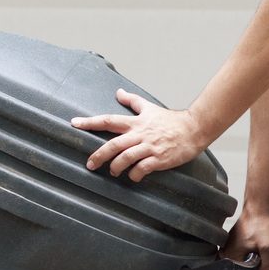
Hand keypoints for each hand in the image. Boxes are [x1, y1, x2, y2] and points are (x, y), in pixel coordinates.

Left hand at [70, 89, 207, 182]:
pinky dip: (135, 175)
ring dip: (116, 167)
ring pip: (126, 158)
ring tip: (113, 171)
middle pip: (114, 144)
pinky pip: (142, 169)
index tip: (75, 123)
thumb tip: (118, 92)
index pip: (108, 120)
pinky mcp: (159, 159)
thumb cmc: (170, 120)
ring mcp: (149, 147)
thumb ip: (132, 101)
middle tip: (90, 164)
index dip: (90, 122)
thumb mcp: (149, 108)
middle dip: (99, 155)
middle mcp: (139, 134)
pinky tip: (133, 177)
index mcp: (135, 123)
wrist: (193, 129)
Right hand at [222, 204, 268, 269]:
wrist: (259, 208)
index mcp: (230, 258)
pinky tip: (256, 242)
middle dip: (256, 264)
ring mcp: (227, 248)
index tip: (262, 257)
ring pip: (245, 263)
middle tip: (261, 249)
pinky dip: (252, 251)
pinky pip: (243, 255)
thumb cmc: (262, 225)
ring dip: (254, 258)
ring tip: (258, 244)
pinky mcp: (232, 244)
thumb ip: (267, 268)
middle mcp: (225, 254)